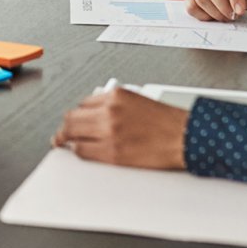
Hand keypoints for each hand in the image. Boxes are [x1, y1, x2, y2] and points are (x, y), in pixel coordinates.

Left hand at [52, 87, 188, 168]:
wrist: (185, 137)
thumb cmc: (168, 121)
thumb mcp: (139, 100)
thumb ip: (116, 104)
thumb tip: (95, 112)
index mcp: (116, 95)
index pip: (84, 103)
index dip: (78, 113)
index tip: (76, 120)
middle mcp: (109, 111)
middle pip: (72, 117)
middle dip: (65, 126)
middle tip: (61, 134)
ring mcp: (109, 132)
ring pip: (72, 133)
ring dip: (66, 139)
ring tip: (63, 143)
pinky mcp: (112, 152)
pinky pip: (83, 151)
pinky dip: (78, 151)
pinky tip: (80, 152)